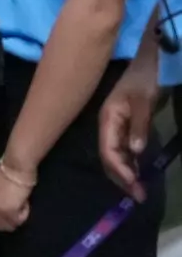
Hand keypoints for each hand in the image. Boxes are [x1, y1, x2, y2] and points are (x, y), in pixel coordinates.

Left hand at [0, 164, 33, 232]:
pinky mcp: (9, 212)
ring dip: (17, 216)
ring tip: (19, 202)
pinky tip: (23, 201)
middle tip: (15, 208)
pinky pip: (19, 221)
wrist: (15, 169)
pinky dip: (24, 213)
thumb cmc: (5, 178)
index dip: (0, 219)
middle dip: (9, 220)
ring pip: (10, 225)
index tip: (8, 212)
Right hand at [101, 61, 159, 198]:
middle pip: (110, 157)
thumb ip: (139, 126)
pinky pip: (124, 149)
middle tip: (140, 195)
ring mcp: (116, 126)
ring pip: (116, 155)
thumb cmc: (144, 78)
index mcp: (108, 119)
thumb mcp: (143, 101)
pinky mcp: (125, 125)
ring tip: (140, 190)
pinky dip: (131, 163)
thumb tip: (135, 152)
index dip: (120, 170)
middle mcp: (108, 125)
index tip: (135, 186)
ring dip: (127, 173)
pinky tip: (139, 172)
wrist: (148, 61)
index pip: (109, 151)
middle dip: (122, 177)